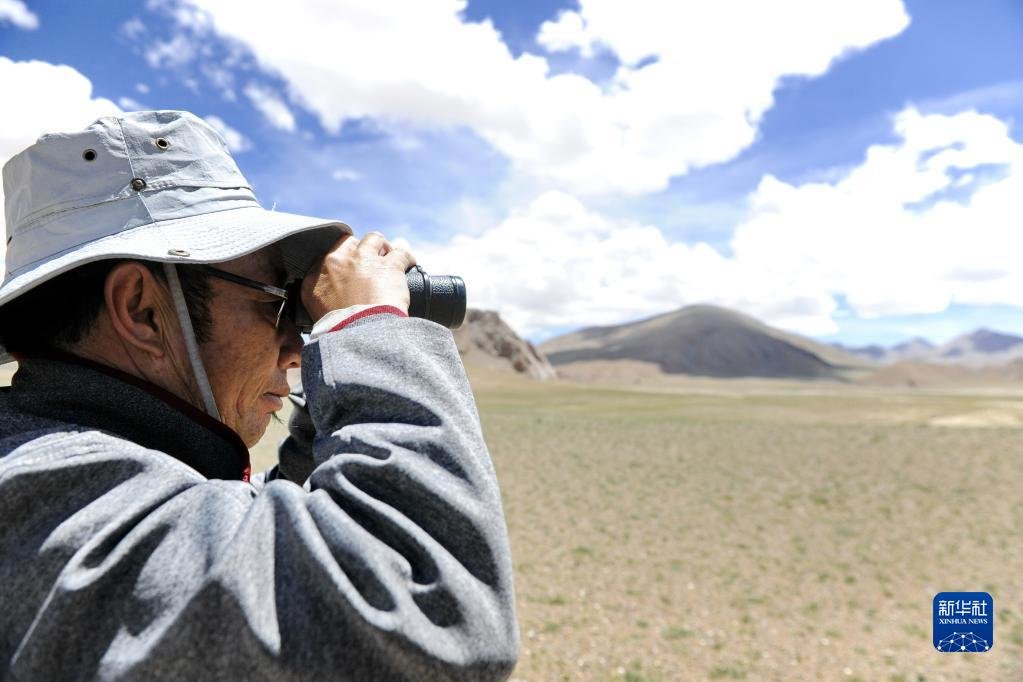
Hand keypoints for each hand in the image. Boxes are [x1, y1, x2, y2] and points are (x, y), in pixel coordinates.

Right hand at [300, 231, 415, 321]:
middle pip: (351, 243)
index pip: (330, 257)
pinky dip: (407, 256)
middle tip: (370, 265)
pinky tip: (410, 263)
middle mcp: (337, 262)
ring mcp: (363, 260)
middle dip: (361, 250)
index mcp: (316, 276)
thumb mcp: (318, 314)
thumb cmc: (340, 330)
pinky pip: (401, 252)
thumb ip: (321, 299)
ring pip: (374, 239)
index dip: (344, 261)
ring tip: (389, 257)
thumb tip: (335, 296)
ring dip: (382, 247)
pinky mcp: (389, 265)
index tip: (351, 270)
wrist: (359, 334)